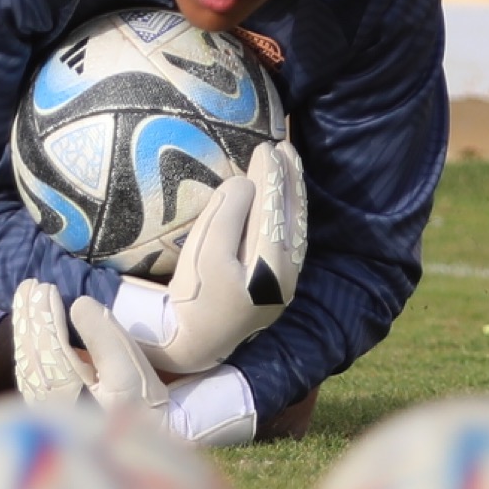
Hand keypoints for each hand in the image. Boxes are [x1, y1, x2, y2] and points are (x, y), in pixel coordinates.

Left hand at [8, 280, 166, 423]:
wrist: (141, 450)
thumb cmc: (143, 410)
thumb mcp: (131, 372)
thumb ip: (105, 337)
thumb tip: (78, 304)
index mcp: (70, 397)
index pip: (50, 349)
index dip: (47, 316)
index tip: (47, 288)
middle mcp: (49, 406)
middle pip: (33, 354)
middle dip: (31, 317)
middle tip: (31, 285)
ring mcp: (44, 410)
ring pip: (28, 362)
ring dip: (25, 327)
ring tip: (26, 296)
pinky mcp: (47, 410)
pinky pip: (30, 372)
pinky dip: (27, 345)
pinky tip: (27, 328)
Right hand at [138, 144, 306, 378]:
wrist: (195, 343)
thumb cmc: (193, 296)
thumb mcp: (204, 253)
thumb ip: (226, 215)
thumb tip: (245, 183)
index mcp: (269, 267)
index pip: (273, 210)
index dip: (271, 176)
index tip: (266, 146)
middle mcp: (286, 275)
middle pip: (292, 217)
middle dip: (289, 179)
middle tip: (283, 146)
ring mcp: (285, 282)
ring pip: (295, 227)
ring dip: (292, 194)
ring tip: (288, 163)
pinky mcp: (278, 285)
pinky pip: (290, 239)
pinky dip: (288, 213)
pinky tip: (283, 199)